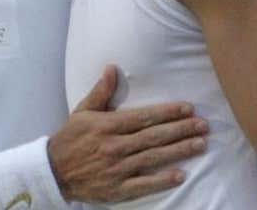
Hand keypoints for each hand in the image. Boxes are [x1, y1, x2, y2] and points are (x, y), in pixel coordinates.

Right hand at [47, 65, 207, 202]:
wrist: (53, 171)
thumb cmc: (71, 139)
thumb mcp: (83, 112)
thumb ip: (101, 92)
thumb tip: (112, 68)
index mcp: (108, 126)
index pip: (144, 117)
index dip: (167, 112)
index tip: (188, 108)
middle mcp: (114, 146)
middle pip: (154, 136)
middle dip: (181, 129)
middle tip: (203, 125)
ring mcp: (117, 169)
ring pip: (153, 157)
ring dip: (178, 151)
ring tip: (200, 144)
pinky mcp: (117, 189)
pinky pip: (143, 184)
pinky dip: (162, 180)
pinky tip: (181, 175)